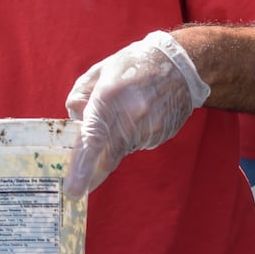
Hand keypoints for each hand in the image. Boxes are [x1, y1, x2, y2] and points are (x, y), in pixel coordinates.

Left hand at [63, 31, 210, 196]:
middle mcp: (130, 116)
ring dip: (115, 141)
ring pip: (122, 149)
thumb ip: (81, 94)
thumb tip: (75, 119)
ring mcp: (150, 127)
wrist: (181, 63)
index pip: (92, 140)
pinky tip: (139, 116)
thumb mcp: (101, 70)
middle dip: (91, 174)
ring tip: (123, 113)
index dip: (82, 167)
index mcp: (109, 97)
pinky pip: (138, 143)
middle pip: (107, 157)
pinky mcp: (162, 134)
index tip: (73, 190)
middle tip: (79, 186)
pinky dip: (132, 136)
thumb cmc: (135, 64)